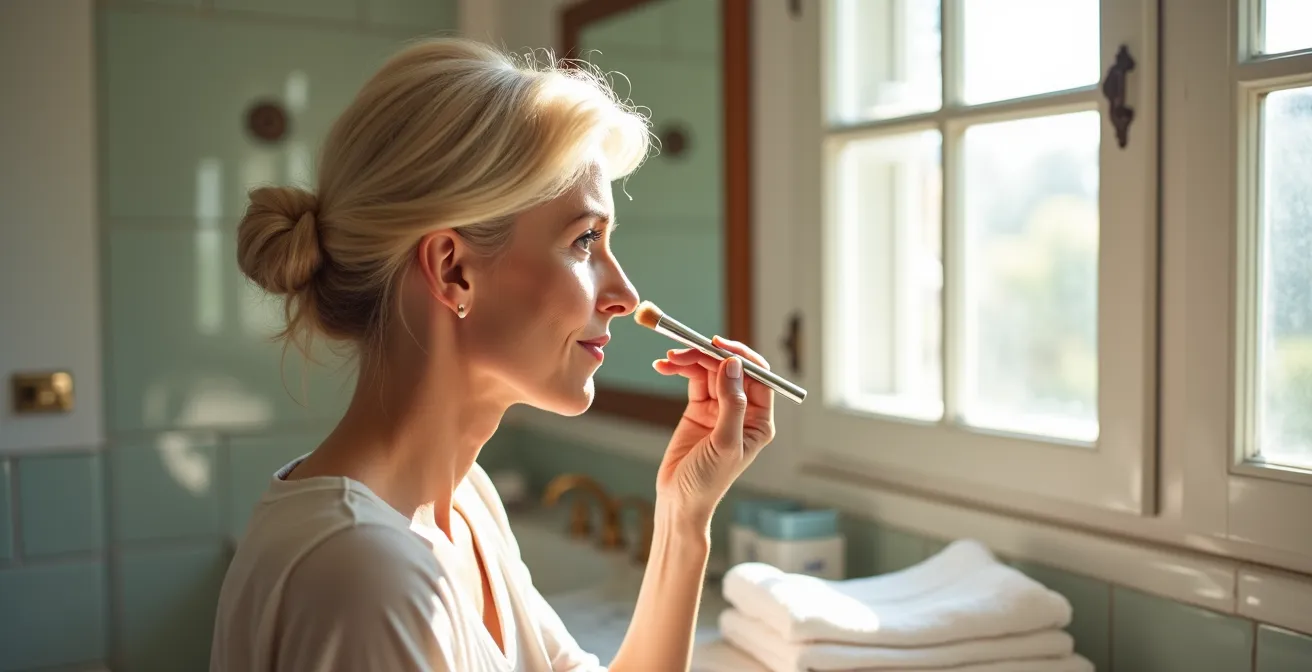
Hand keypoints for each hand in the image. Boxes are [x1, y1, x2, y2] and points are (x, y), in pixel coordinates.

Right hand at [651, 337, 776, 522]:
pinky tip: (664, 366)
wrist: (679, 501)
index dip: (740, 357)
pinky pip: (692, 380)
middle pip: (730, 369)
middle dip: (708, 355)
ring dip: (690, 360)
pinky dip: (679, 369)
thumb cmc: (708, 482)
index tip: (719, 346)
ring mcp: (719, 408)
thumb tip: (732, 365)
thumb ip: (731, 404)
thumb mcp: (725, 443)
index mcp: (759, 420)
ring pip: (709, 371)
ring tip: (669, 358)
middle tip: (685, 350)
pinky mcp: (698, 409)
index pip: (758, 377)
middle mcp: (743, 410)